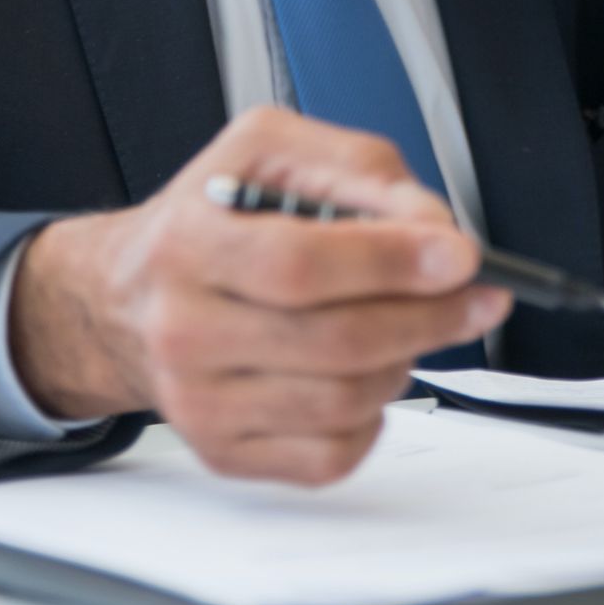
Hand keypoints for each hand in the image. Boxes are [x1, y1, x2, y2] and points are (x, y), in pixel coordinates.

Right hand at [10, 108, 511, 484]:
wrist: (126, 296)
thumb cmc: (207, 218)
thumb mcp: (268, 150)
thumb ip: (358, 170)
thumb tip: (433, 229)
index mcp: (188, 242)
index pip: (298, 263)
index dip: (390, 261)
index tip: (459, 256)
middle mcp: (183, 328)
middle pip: (333, 341)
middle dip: (428, 315)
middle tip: (476, 295)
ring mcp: (199, 401)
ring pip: (344, 402)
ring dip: (403, 360)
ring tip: (408, 324)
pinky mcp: (222, 451)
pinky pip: (330, 454)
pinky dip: (372, 417)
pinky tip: (364, 372)